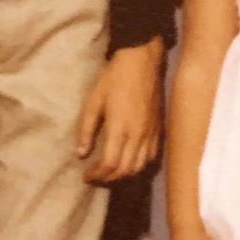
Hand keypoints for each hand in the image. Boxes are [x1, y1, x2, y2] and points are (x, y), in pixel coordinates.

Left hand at [77, 37, 163, 182]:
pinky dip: (139, 165)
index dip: (96, 175)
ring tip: (111, 172)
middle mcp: (138, 134)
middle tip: (96, 177)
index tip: (86, 176)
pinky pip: (151, 156)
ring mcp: (151, 133)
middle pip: (125, 170)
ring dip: (124, 175)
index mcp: (120, 127)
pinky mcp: (158, 128)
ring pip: (140, 166)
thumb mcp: (94, 101)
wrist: (142, 60)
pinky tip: (129, 161)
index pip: (110, 164)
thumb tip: (81, 154)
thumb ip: (86, 129)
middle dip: (108, 179)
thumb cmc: (114, 78)